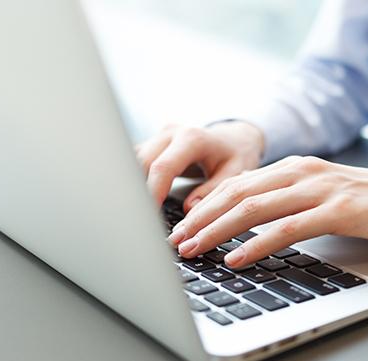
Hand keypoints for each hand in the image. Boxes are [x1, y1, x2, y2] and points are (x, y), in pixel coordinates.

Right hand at [135, 121, 263, 210]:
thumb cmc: (236, 155)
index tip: (149, 215)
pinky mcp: (153, 144)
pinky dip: (134, 180)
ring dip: (132, 186)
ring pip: (134, 161)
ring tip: (135, 212)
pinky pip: (136, 161)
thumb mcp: (234, 173)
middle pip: (142, 163)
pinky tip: (135, 200)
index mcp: (192, 138)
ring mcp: (160, 137)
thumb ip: (212, 191)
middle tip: (139, 220)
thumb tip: (189, 210)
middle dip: (137, 192)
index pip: (163, 167)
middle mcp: (172, 133)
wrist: (234, 139)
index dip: (152, 192)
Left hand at [169, 156, 367, 267]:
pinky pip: (287, 228)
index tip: (181, 226)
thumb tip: (248, 223)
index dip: (203, 206)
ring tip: (194, 249)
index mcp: (294, 167)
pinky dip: (257, 243)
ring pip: (254, 208)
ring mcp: (320, 189)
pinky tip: (237, 258)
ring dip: (217, 230)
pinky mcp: (338, 210)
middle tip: (175, 241)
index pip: (237, 184)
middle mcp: (302, 172)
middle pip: (236, 193)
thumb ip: (288, 201)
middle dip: (200, 218)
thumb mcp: (322, 194)